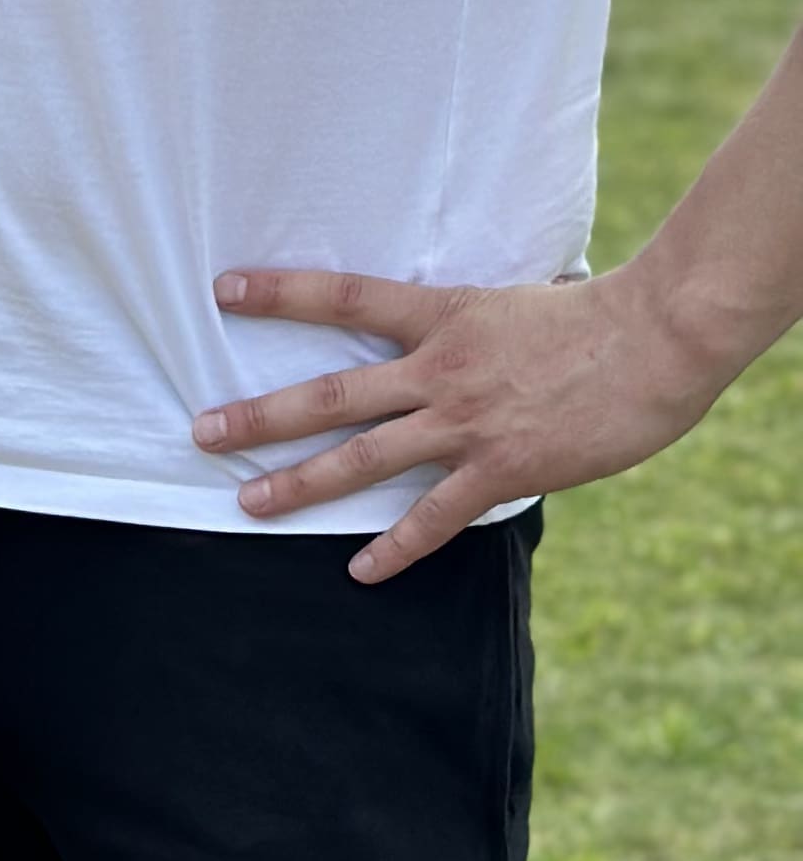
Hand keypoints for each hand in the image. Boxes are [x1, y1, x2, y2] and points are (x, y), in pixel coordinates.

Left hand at [190, 262, 724, 583]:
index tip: (224, 289)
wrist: (657, 339)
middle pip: (331, 394)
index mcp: (442, 316)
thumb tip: (450, 324)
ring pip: (365, 458)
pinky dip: (395, 547)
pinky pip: (435, 517)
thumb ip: (470, 322)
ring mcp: (466, 422)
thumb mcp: (512, 300)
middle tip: (203, 432)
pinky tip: (360, 570)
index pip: (347, 296)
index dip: (283, 293)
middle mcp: (440, 370)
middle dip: (262, 416)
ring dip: (301, 483)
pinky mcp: (501, 467)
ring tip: (248, 504)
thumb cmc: (595, 317)